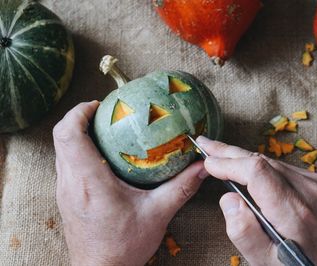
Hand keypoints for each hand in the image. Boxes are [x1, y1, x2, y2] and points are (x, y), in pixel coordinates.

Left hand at [53, 101, 207, 265]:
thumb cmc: (124, 246)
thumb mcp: (158, 214)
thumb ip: (181, 187)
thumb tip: (200, 167)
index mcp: (90, 182)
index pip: (69, 135)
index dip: (79, 113)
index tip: (98, 105)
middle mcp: (72, 183)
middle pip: (61, 137)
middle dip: (79, 118)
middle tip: (105, 113)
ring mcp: (66, 190)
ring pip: (62, 150)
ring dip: (77, 134)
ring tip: (105, 129)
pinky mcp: (67, 197)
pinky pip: (66, 163)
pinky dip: (79, 150)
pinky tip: (103, 156)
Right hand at [198, 136, 316, 265]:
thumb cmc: (305, 264)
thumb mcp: (268, 262)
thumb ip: (245, 233)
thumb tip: (228, 199)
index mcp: (294, 213)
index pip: (257, 172)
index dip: (229, 163)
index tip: (208, 163)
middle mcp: (307, 190)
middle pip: (261, 160)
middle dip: (228, 152)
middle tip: (204, 144)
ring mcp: (313, 181)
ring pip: (268, 160)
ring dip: (240, 156)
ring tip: (216, 152)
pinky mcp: (313, 179)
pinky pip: (277, 166)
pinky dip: (255, 163)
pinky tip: (241, 163)